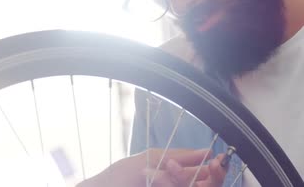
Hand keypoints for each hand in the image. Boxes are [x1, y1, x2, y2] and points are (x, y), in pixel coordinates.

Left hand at [76, 148, 227, 186]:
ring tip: (162, 170)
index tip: (216, 160)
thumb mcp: (152, 160)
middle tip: (198, 166)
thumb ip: (179, 156)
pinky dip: (170, 183)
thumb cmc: (119, 178)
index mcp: (178, 180)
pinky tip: (155, 178)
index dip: (216, 171)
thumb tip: (207, 152)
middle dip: (209, 178)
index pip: (208, 178)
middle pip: (208, 186)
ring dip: (180, 179)